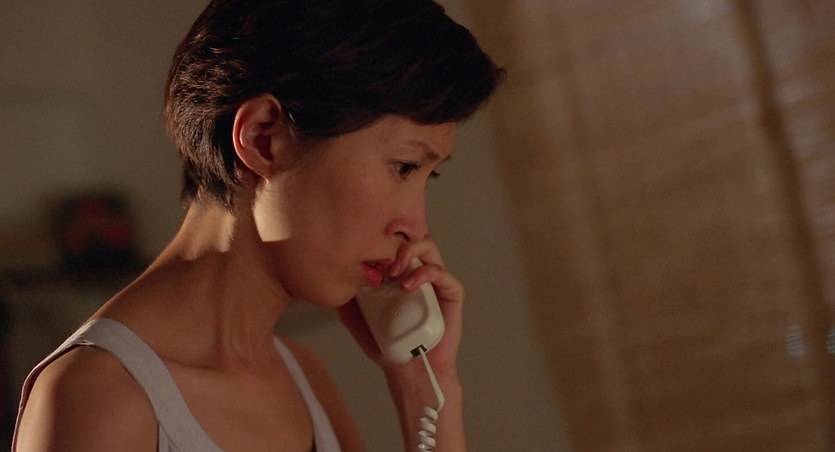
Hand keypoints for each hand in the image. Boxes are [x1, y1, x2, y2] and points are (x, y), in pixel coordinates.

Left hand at [338, 235, 464, 376]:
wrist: (409, 372)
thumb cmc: (388, 347)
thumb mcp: (358, 321)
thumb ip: (347, 300)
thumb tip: (332, 279)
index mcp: (399, 274)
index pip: (393, 242)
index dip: (381, 237)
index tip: (365, 248)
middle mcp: (418, 272)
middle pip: (412, 236)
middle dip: (396, 239)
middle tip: (382, 259)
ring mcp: (435, 282)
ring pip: (430, 247)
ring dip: (411, 251)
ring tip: (396, 271)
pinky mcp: (450, 295)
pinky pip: (443, 274)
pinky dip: (425, 274)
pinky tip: (409, 286)